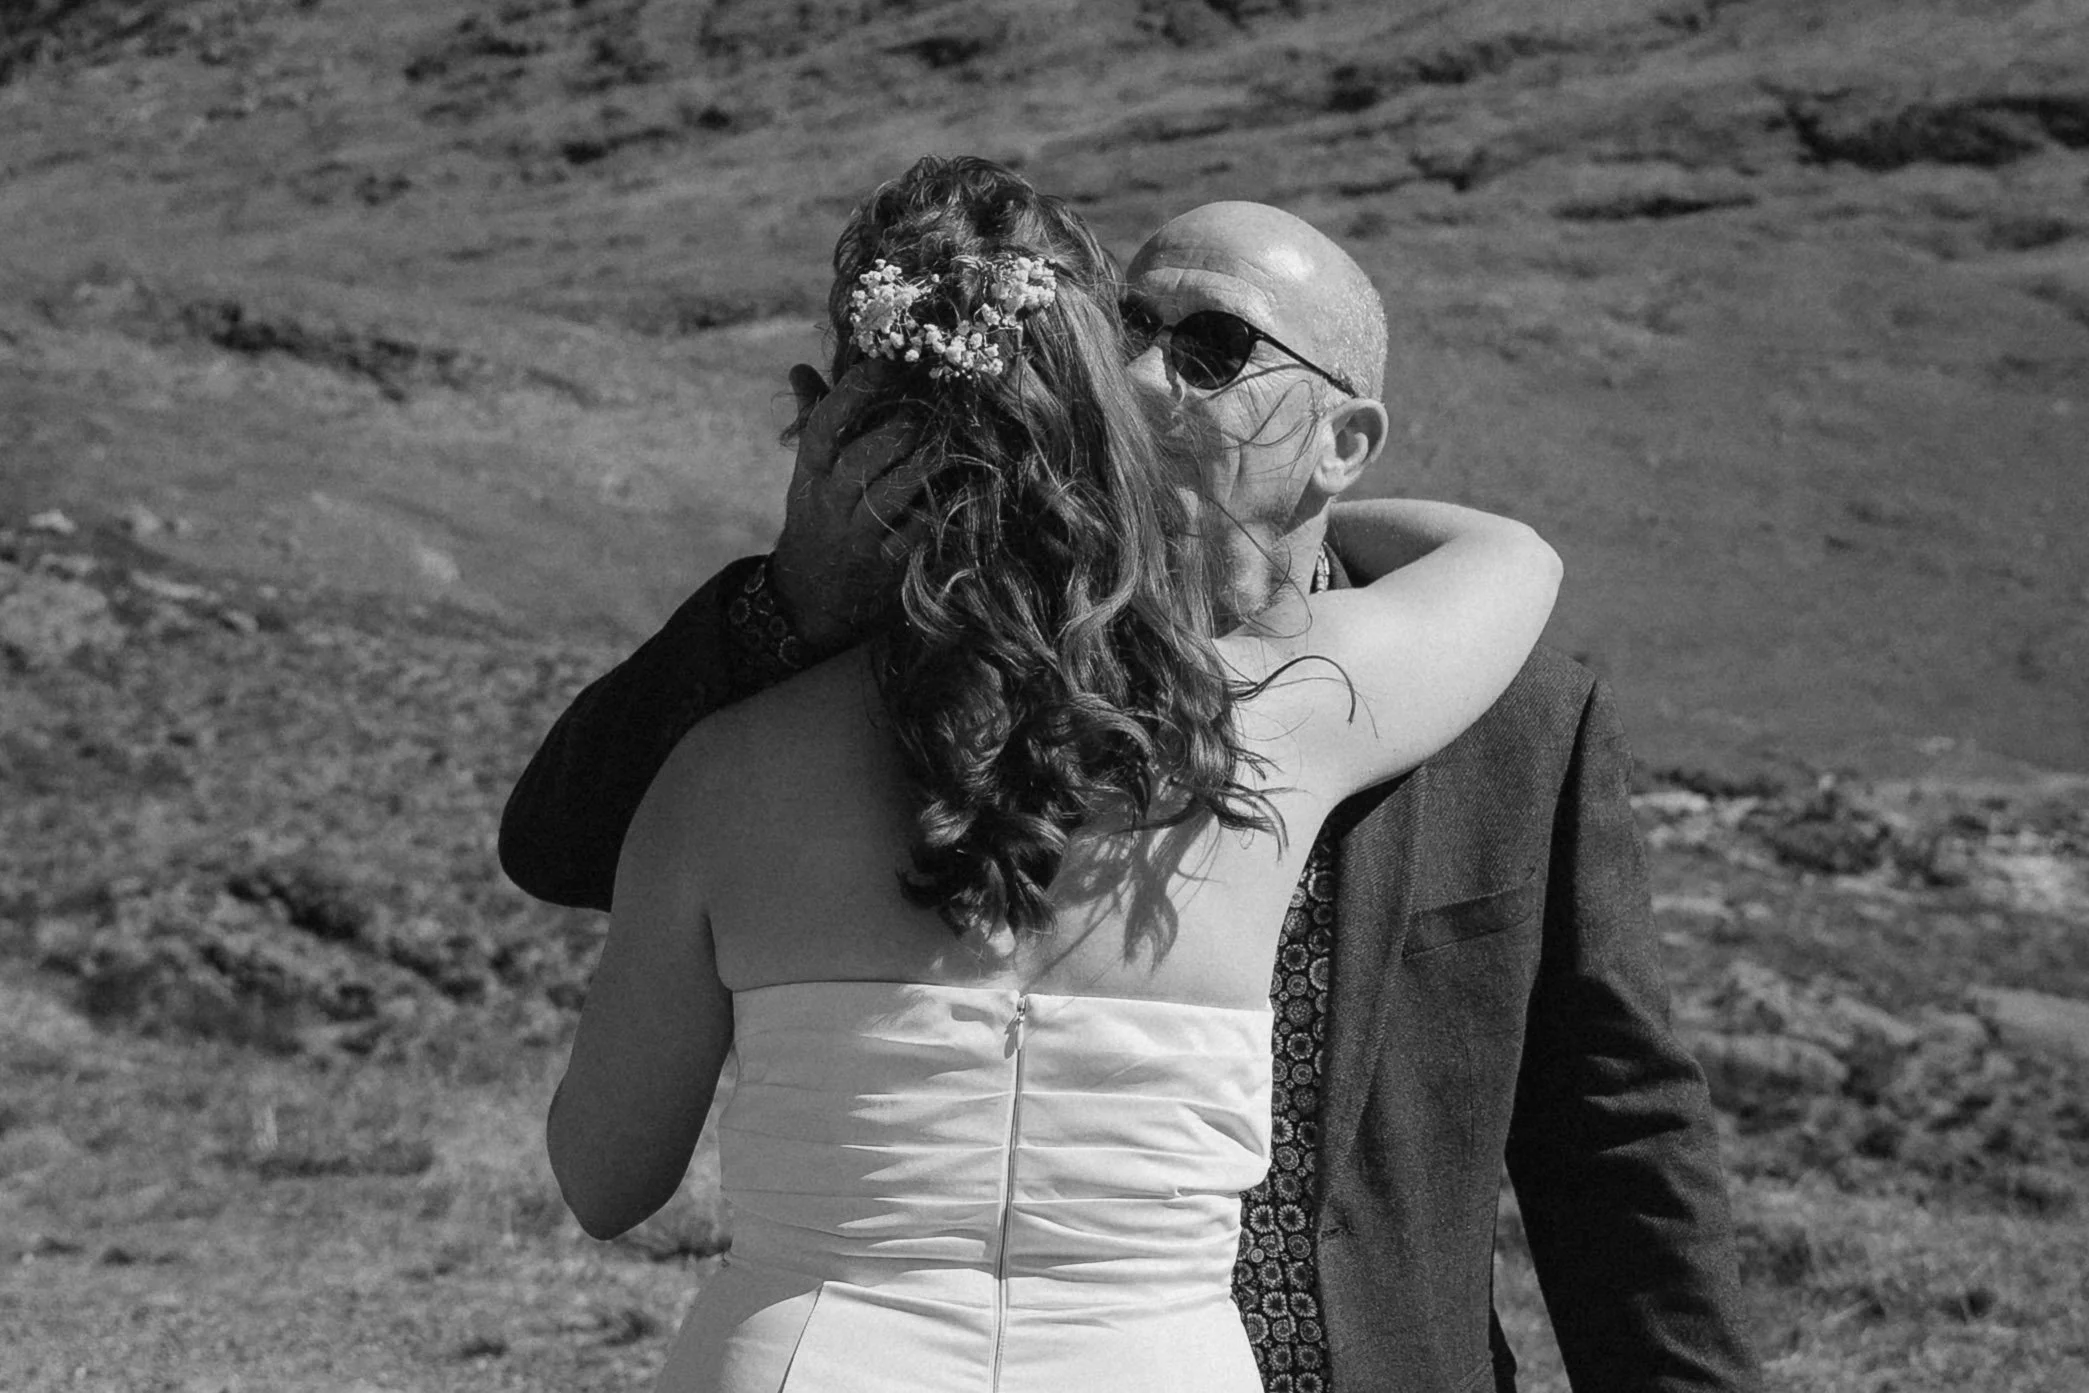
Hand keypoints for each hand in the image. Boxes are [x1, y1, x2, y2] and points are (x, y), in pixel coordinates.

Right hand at [769, 361, 929, 655]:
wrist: (810, 599)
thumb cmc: (818, 521)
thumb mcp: (808, 475)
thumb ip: (814, 421)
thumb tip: (802, 369)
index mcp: (811, 473)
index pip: (823, 426)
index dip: (851, 394)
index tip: (883, 366)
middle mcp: (830, 502)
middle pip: (857, 460)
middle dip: (894, 433)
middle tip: (928, 409)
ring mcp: (857, 535)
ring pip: (885, 496)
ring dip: (919, 468)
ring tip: (947, 443)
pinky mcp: (884, 566)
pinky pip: (912, 537)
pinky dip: (936, 514)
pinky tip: (962, 492)